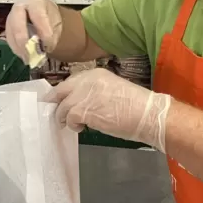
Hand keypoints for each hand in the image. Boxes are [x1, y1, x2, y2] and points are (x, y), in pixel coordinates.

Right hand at [7, 0, 62, 63]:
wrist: (43, 12)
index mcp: (35, 2)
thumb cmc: (50, 17)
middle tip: (31, 55)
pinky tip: (24, 56)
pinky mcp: (8, 27)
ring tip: (28, 59)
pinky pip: (9, 39)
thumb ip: (52, 33)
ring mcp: (11, 17)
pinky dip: (16, 49)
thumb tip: (44, 48)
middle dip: (24, 41)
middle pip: (17, 24)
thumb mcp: (56, 22)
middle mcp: (20, 7)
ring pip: (11, 33)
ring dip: (19, 48)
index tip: (49, 46)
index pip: (38, 16)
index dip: (43, 31)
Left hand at [46, 69, 170, 152]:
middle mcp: (86, 81)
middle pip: (61, 90)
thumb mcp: (113, 90)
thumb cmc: (136, 106)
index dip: (65, 92)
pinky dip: (72, 125)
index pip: (72, 81)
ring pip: (62, 106)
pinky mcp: (81, 110)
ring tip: (70, 124)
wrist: (147, 114)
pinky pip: (68, 118)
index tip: (62, 100)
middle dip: (56, 102)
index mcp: (95, 74)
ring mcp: (82, 95)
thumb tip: (84, 102)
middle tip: (55, 112)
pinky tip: (80, 128)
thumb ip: (96, 92)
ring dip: (63, 117)